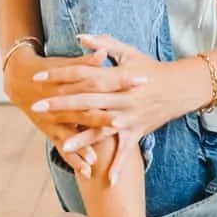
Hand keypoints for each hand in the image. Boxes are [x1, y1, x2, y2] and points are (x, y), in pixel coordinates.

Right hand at [4, 44, 141, 178]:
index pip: (101, 80)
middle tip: (129, 118)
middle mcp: (62, 102)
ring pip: (75, 132)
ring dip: (90, 143)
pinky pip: (65, 148)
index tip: (142, 79)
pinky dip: (76, 160)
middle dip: (111, 112)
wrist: (21, 81)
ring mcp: (56, 120)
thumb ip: (86, 62)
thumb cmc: (50, 70)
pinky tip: (88, 170)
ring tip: (106, 153)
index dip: (122, 79)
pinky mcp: (52, 132)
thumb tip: (103, 53)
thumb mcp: (66, 64)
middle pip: (90, 108)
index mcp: (70, 82)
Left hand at [29, 33, 208, 183]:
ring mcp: (129, 118)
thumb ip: (105, 44)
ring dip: (82, 137)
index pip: (84, 75)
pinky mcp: (137, 133)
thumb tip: (81, 37)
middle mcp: (122, 99)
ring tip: (61, 142)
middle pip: (87, 101)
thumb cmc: (150, 68)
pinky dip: (117, 165)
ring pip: (102, 129)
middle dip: (61, 105)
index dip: (61, 75)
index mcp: (118, 77)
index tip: (39, 77)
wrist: (179, 88)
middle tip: (37, 107)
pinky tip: (104, 180)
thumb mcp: (129, 52)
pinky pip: (125, 151)